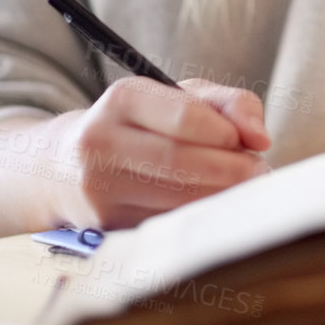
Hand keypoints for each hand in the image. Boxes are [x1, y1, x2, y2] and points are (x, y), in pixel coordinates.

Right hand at [37, 77, 270, 229]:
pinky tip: (210, 208)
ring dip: (220, 198)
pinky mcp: (103, 226)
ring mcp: (97, 189)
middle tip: (258, 173)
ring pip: (173, 200)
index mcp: (122, 98)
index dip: (226, 134)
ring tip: (240, 189)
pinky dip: (197, 218)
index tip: (251, 144)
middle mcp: (100, 141)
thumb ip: (230, 104)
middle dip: (231, 172)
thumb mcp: (181, 98)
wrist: (63, 166)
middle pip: (180, 163)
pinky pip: (165, 225)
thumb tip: (261, 138)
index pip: (184, 117)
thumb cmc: (141, 124)